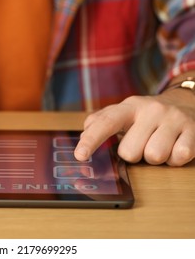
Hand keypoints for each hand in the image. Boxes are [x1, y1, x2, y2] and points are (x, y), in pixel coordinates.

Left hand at [74, 89, 194, 165]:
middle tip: (142, 143)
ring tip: (159, 144)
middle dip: (134, 154)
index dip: (91, 140)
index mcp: (129, 106)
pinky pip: (178, 158)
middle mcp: (151, 109)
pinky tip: (175, 145)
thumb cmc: (147, 116)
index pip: (106, 123)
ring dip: (154, 158)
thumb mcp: (124, 113)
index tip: (80, 155)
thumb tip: (84, 134)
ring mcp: (174, 118)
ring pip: (154, 157)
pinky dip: (174, 159)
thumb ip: (100, 122)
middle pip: (129, 152)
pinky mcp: (194, 130)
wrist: (187, 103)